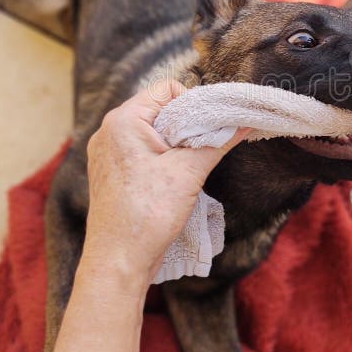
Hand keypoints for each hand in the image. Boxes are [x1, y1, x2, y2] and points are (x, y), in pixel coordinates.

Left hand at [81, 81, 247, 288]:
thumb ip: (217, 142)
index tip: (208, 129)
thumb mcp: (189, 172)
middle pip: (160, 109)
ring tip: (186, 169)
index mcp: (122, 120)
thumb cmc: (146, 215)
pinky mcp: (111, 172)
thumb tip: (244, 124)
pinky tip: (173, 180)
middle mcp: (109, 131)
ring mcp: (108, 153)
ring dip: (176, 144)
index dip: (193, 103)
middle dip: (186, 125)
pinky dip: (162, 158)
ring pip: (153, 132)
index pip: (167, 89)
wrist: (117, 262)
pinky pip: (142, 151)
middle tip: (201, 150)